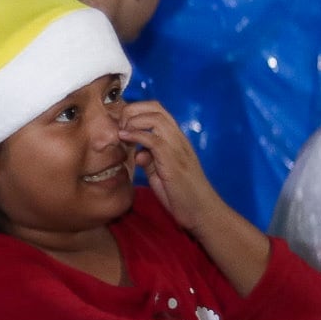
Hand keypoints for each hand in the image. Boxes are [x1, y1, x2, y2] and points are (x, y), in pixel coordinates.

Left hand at [118, 100, 222, 233]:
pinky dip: (137, 136)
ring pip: (156, 118)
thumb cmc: (182, 195)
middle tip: (119, 125)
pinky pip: (154, 139)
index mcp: (176, 139)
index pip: (157, 110)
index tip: (121, 123)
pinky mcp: (174, 161)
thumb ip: (150, 160)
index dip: (136, 110)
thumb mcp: (161, 173)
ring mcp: (178, 148)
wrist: (202, 212)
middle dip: (132, 110)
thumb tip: (137, 153)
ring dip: (133, 121)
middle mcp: (179, 139)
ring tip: (121, 132)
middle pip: (155, 108)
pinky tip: (125, 139)